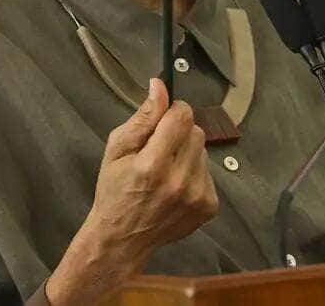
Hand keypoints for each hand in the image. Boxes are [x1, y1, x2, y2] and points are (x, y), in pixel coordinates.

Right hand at [46, 78, 217, 304]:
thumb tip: (160, 85)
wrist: (122, 240)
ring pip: (204, 151)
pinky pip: (209, 173)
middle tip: (160, 151)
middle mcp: (180, 180)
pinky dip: (195, 174)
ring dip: (188, 154)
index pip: (182, 115)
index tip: (162, 122)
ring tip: (167, 172)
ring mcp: (197, 196)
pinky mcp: (209, 207)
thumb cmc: (114, 190)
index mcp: (153, 164)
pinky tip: (176, 188)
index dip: (173, 112)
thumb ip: (142, 118)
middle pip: (196, 131)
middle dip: (179, 134)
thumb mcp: (117, 150)